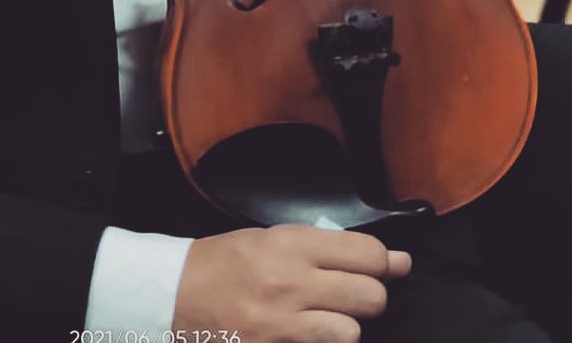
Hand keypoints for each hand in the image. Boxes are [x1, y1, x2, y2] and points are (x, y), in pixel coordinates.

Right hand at [173, 224, 410, 342]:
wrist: (176, 293)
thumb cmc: (226, 261)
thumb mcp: (274, 238)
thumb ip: (332, 248)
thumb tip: (395, 260)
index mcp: (292, 243)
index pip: (367, 254)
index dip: (383, 262)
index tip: (383, 266)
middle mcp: (291, 281)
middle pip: (369, 295)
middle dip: (370, 296)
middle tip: (353, 293)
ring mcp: (282, 322)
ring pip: (352, 331)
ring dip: (346, 325)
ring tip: (327, 317)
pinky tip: (308, 334)